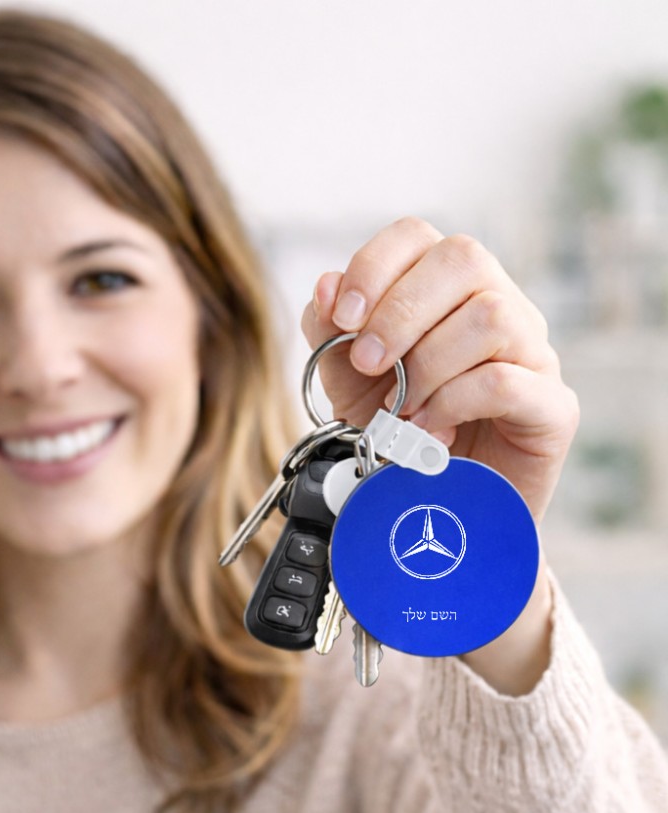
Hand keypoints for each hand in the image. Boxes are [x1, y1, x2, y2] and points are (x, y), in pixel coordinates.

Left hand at [300, 217, 578, 525]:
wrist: (437, 509)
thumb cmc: (397, 433)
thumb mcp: (348, 382)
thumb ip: (331, 334)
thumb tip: (325, 285)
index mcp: (446, 290)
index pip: (417, 236)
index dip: (374, 267)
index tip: (343, 318)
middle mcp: (499, 306)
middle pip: (463, 259)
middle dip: (399, 313)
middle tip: (367, 365)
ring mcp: (533, 353)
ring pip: (490, 316)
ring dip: (428, 367)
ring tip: (401, 412)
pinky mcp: (552, 406)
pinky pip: (506, 380)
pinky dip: (453, 403)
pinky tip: (428, 431)